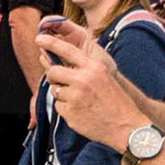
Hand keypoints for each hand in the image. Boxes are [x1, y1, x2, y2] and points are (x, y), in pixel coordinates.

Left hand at [37, 14, 151, 147]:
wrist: (125, 126)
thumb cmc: (115, 101)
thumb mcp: (104, 77)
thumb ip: (84, 69)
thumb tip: (59, 65)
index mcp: (93, 68)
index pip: (68, 50)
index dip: (51, 43)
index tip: (39, 39)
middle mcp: (83, 80)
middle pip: (53, 72)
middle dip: (53, 76)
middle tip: (60, 82)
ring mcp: (75, 97)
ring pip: (55, 90)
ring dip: (62, 95)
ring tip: (80, 101)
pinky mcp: (70, 112)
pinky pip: (58, 106)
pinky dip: (66, 109)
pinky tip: (80, 112)